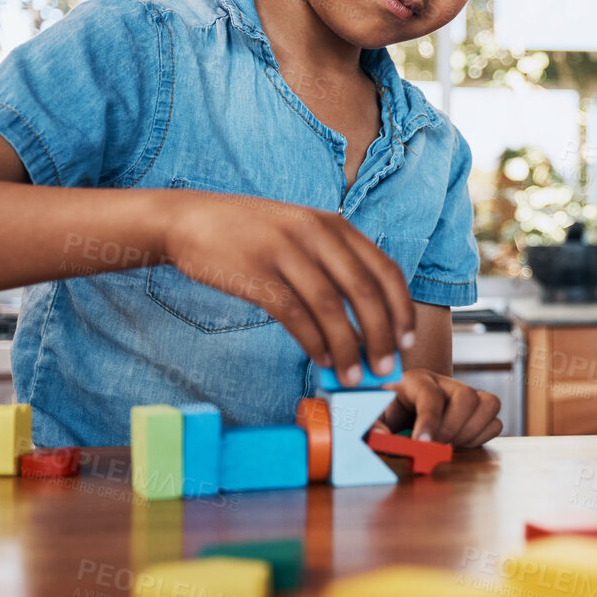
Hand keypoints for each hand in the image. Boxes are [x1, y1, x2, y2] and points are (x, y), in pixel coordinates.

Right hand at [155, 189, 414, 385]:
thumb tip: (365, 322)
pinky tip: (321, 360)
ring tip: (353, 376)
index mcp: (335, 225)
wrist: (190, 220)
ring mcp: (286, 250)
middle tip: (386, 368)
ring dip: (347, 348)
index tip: (407, 341)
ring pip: (331, 307)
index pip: (385, 270)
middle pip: (364, 292)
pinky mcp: (256, 272)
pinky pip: (295, 315)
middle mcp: (316, 233)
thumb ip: (333, 266)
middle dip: (381, 336)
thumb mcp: (302, 233)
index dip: (402, 310)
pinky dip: (313, 342)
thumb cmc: (251, 235)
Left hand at [377, 369, 503, 445]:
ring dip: (471, 432)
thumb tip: (380, 438)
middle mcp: (446, 384)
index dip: (430, 421)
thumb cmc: (386, 411)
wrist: (400, 410)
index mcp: (417, 380)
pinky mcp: (479, 411)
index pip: (431, 395)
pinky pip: (495, 422)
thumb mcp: (372, 415)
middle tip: (438, 447)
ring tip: (450, 444)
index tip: (423, 444)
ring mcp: (466, 395)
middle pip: (467, 396)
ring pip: (489, 404)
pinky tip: (461, 443)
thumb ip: (373, 425)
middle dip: (452, 428)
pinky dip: (481, 437)